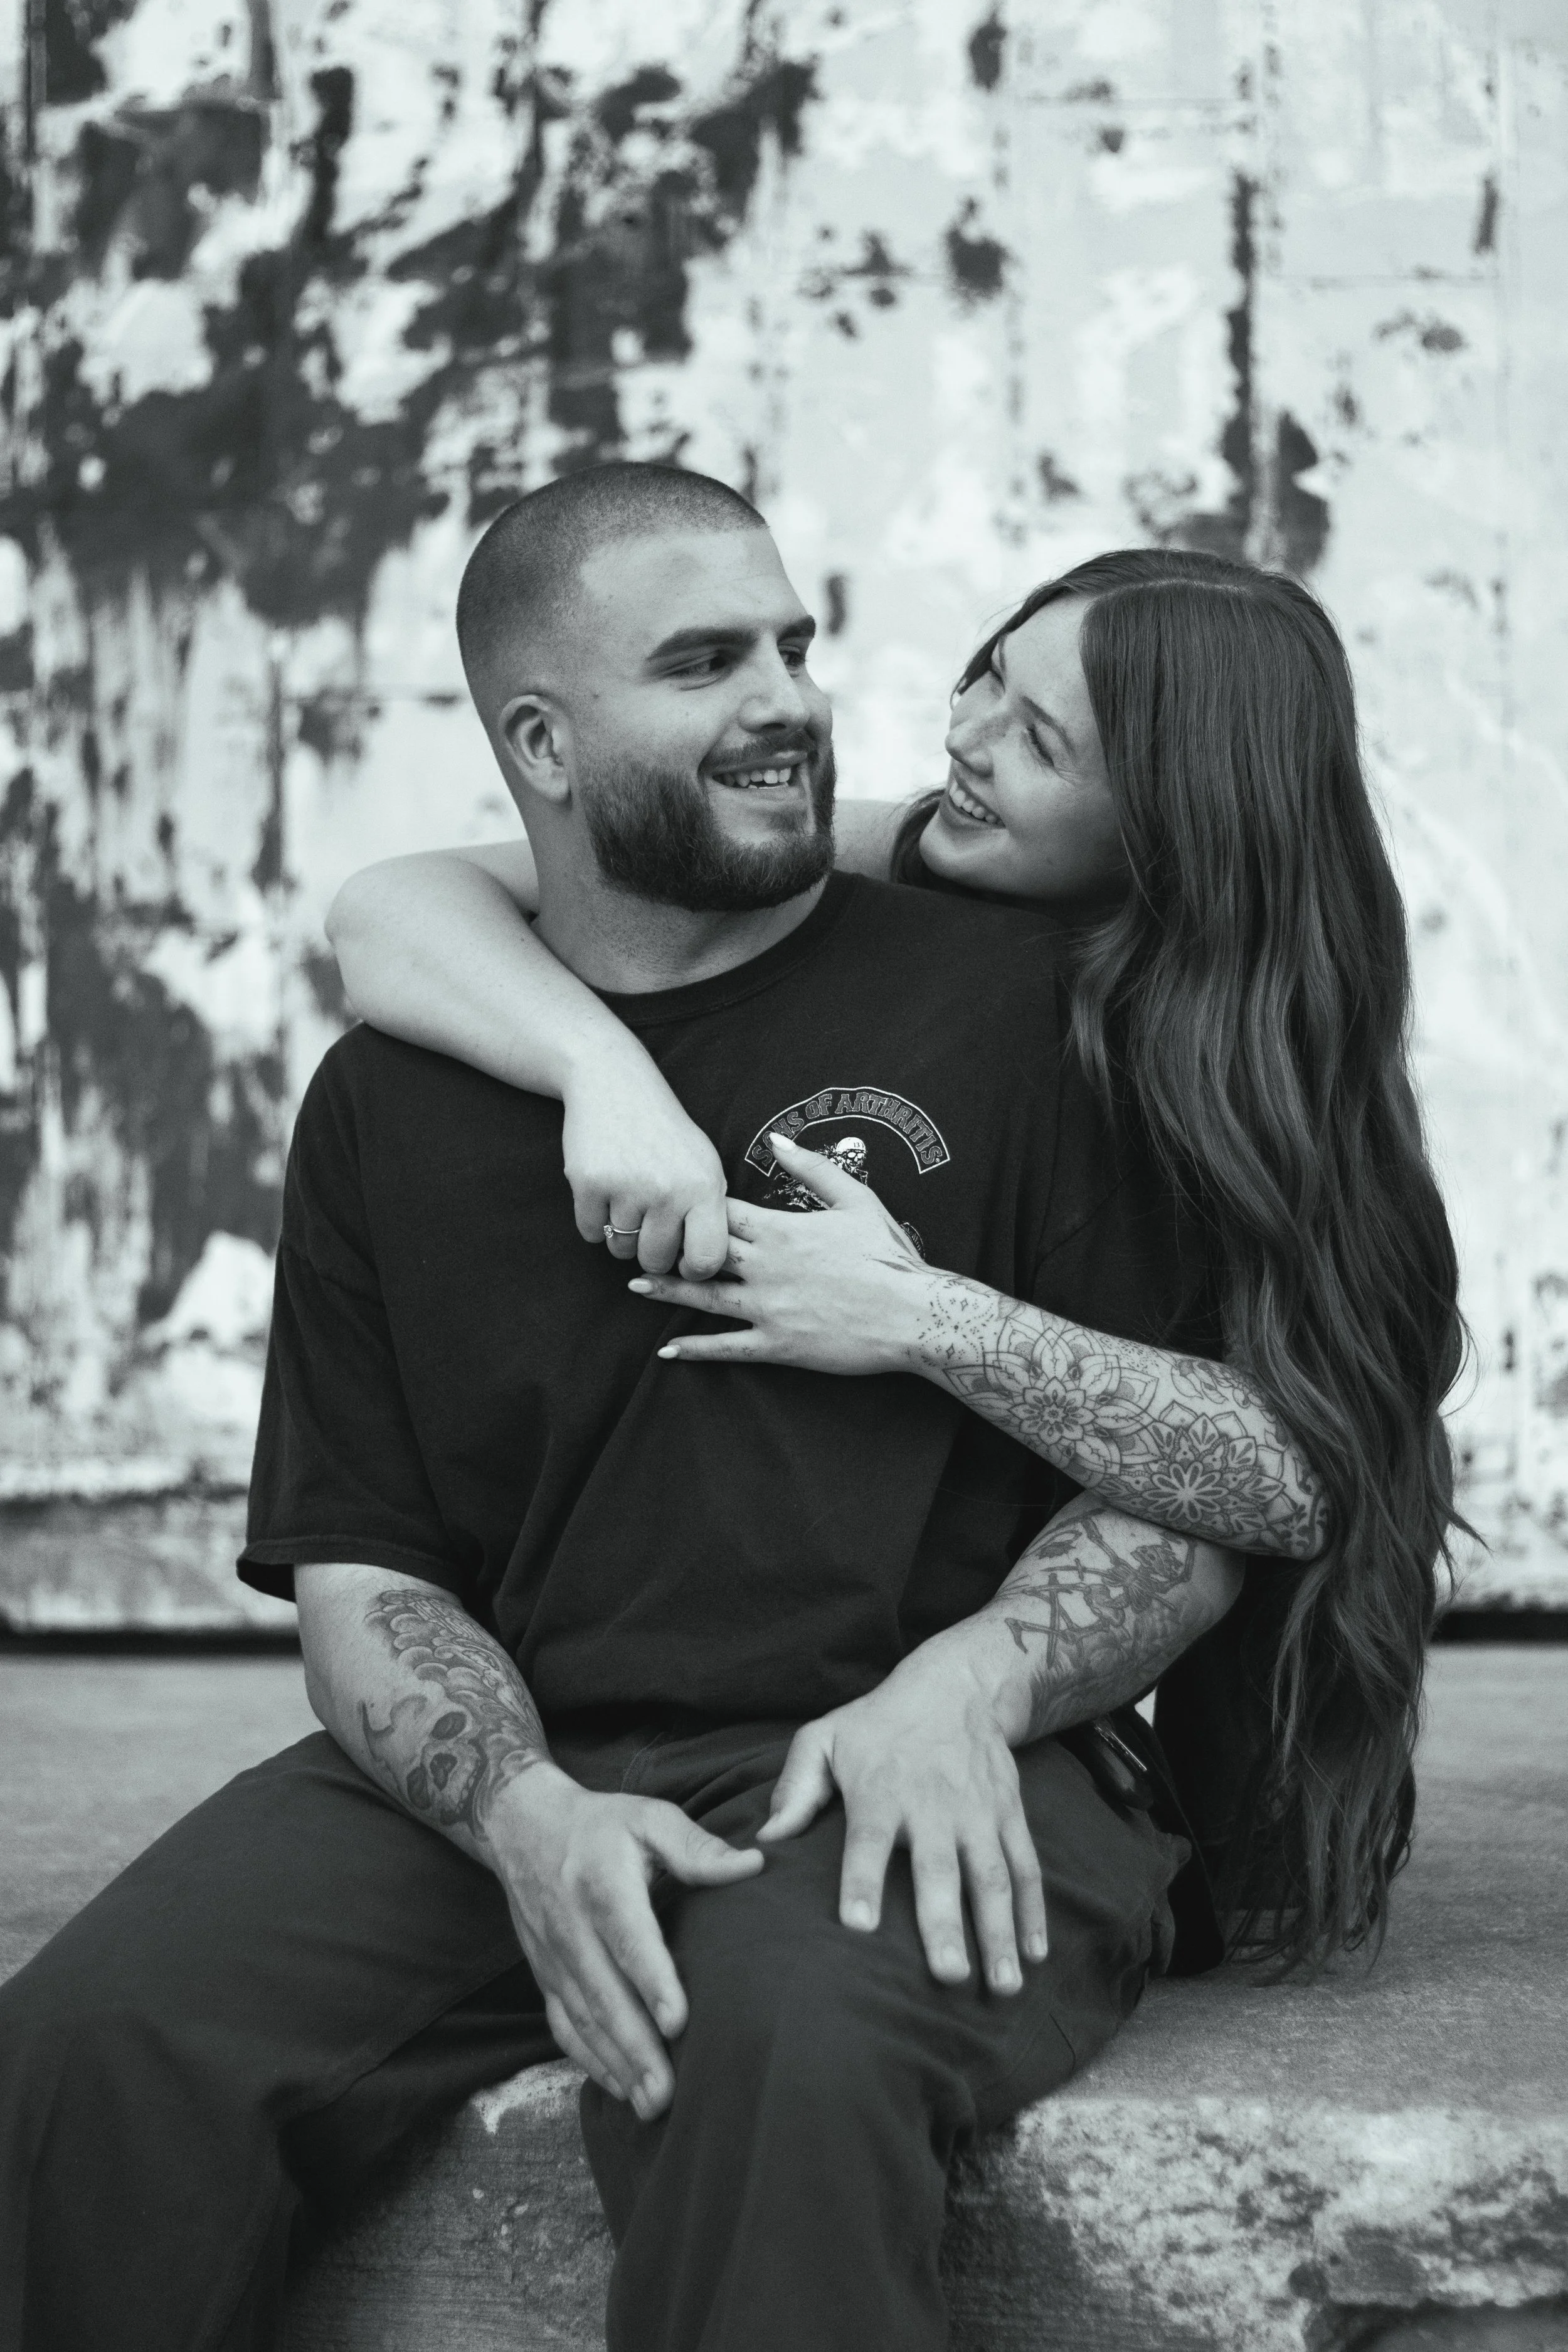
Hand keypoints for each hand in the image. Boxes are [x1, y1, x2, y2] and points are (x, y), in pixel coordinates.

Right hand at [487, 1764, 761, 2115]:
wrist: (523, 1827)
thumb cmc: (602, 1825)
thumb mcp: (649, 1817)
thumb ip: (697, 1847)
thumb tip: (752, 1866)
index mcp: (602, 1883)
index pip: (627, 1938)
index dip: (651, 1981)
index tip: (677, 2021)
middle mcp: (572, 1926)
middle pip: (604, 1994)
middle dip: (636, 2048)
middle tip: (669, 2093)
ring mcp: (554, 1956)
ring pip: (584, 2020)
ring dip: (616, 2065)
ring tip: (653, 2104)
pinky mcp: (544, 1975)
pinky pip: (563, 2026)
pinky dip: (588, 2060)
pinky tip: (618, 2087)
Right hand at [560, 1047, 729, 1276]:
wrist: (613, 1082)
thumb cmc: (664, 1131)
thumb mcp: (703, 1163)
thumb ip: (708, 1212)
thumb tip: (701, 1266)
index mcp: (703, 1187)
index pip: (706, 1260)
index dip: (693, 1268)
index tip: (683, 1258)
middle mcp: (668, 1191)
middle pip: (656, 1260)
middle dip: (650, 1249)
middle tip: (648, 1219)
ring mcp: (626, 1188)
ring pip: (620, 1249)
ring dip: (620, 1234)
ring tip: (626, 1196)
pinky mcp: (589, 1184)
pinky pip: (590, 1233)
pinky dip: (594, 1220)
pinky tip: (604, 1190)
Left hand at [629, 1131, 931, 1370]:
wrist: (914, 1314)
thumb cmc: (888, 1256)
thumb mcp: (856, 1199)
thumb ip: (813, 1168)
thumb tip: (779, 1139)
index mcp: (782, 1230)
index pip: (723, 1211)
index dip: (695, 1205)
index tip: (672, 1198)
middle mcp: (766, 1267)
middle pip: (702, 1250)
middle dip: (667, 1243)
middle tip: (635, 1239)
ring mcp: (768, 1308)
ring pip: (705, 1296)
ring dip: (667, 1290)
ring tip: (635, 1285)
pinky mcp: (777, 1345)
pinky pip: (727, 1348)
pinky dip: (695, 1349)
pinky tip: (668, 1350)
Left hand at [757, 1645, 1047, 1994]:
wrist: (954, 1686)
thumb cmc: (877, 1724)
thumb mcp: (824, 1739)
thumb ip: (794, 1789)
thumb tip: (766, 1841)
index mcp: (881, 1790)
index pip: (868, 1839)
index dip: (862, 1881)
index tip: (858, 1926)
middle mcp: (933, 1804)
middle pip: (938, 1868)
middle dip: (944, 1923)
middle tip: (948, 1976)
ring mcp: (978, 1811)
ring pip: (992, 1876)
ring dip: (999, 1931)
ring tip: (1003, 1986)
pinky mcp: (1009, 1814)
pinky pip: (1026, 1866)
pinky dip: (1035, 1910)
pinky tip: (1036, 1954)